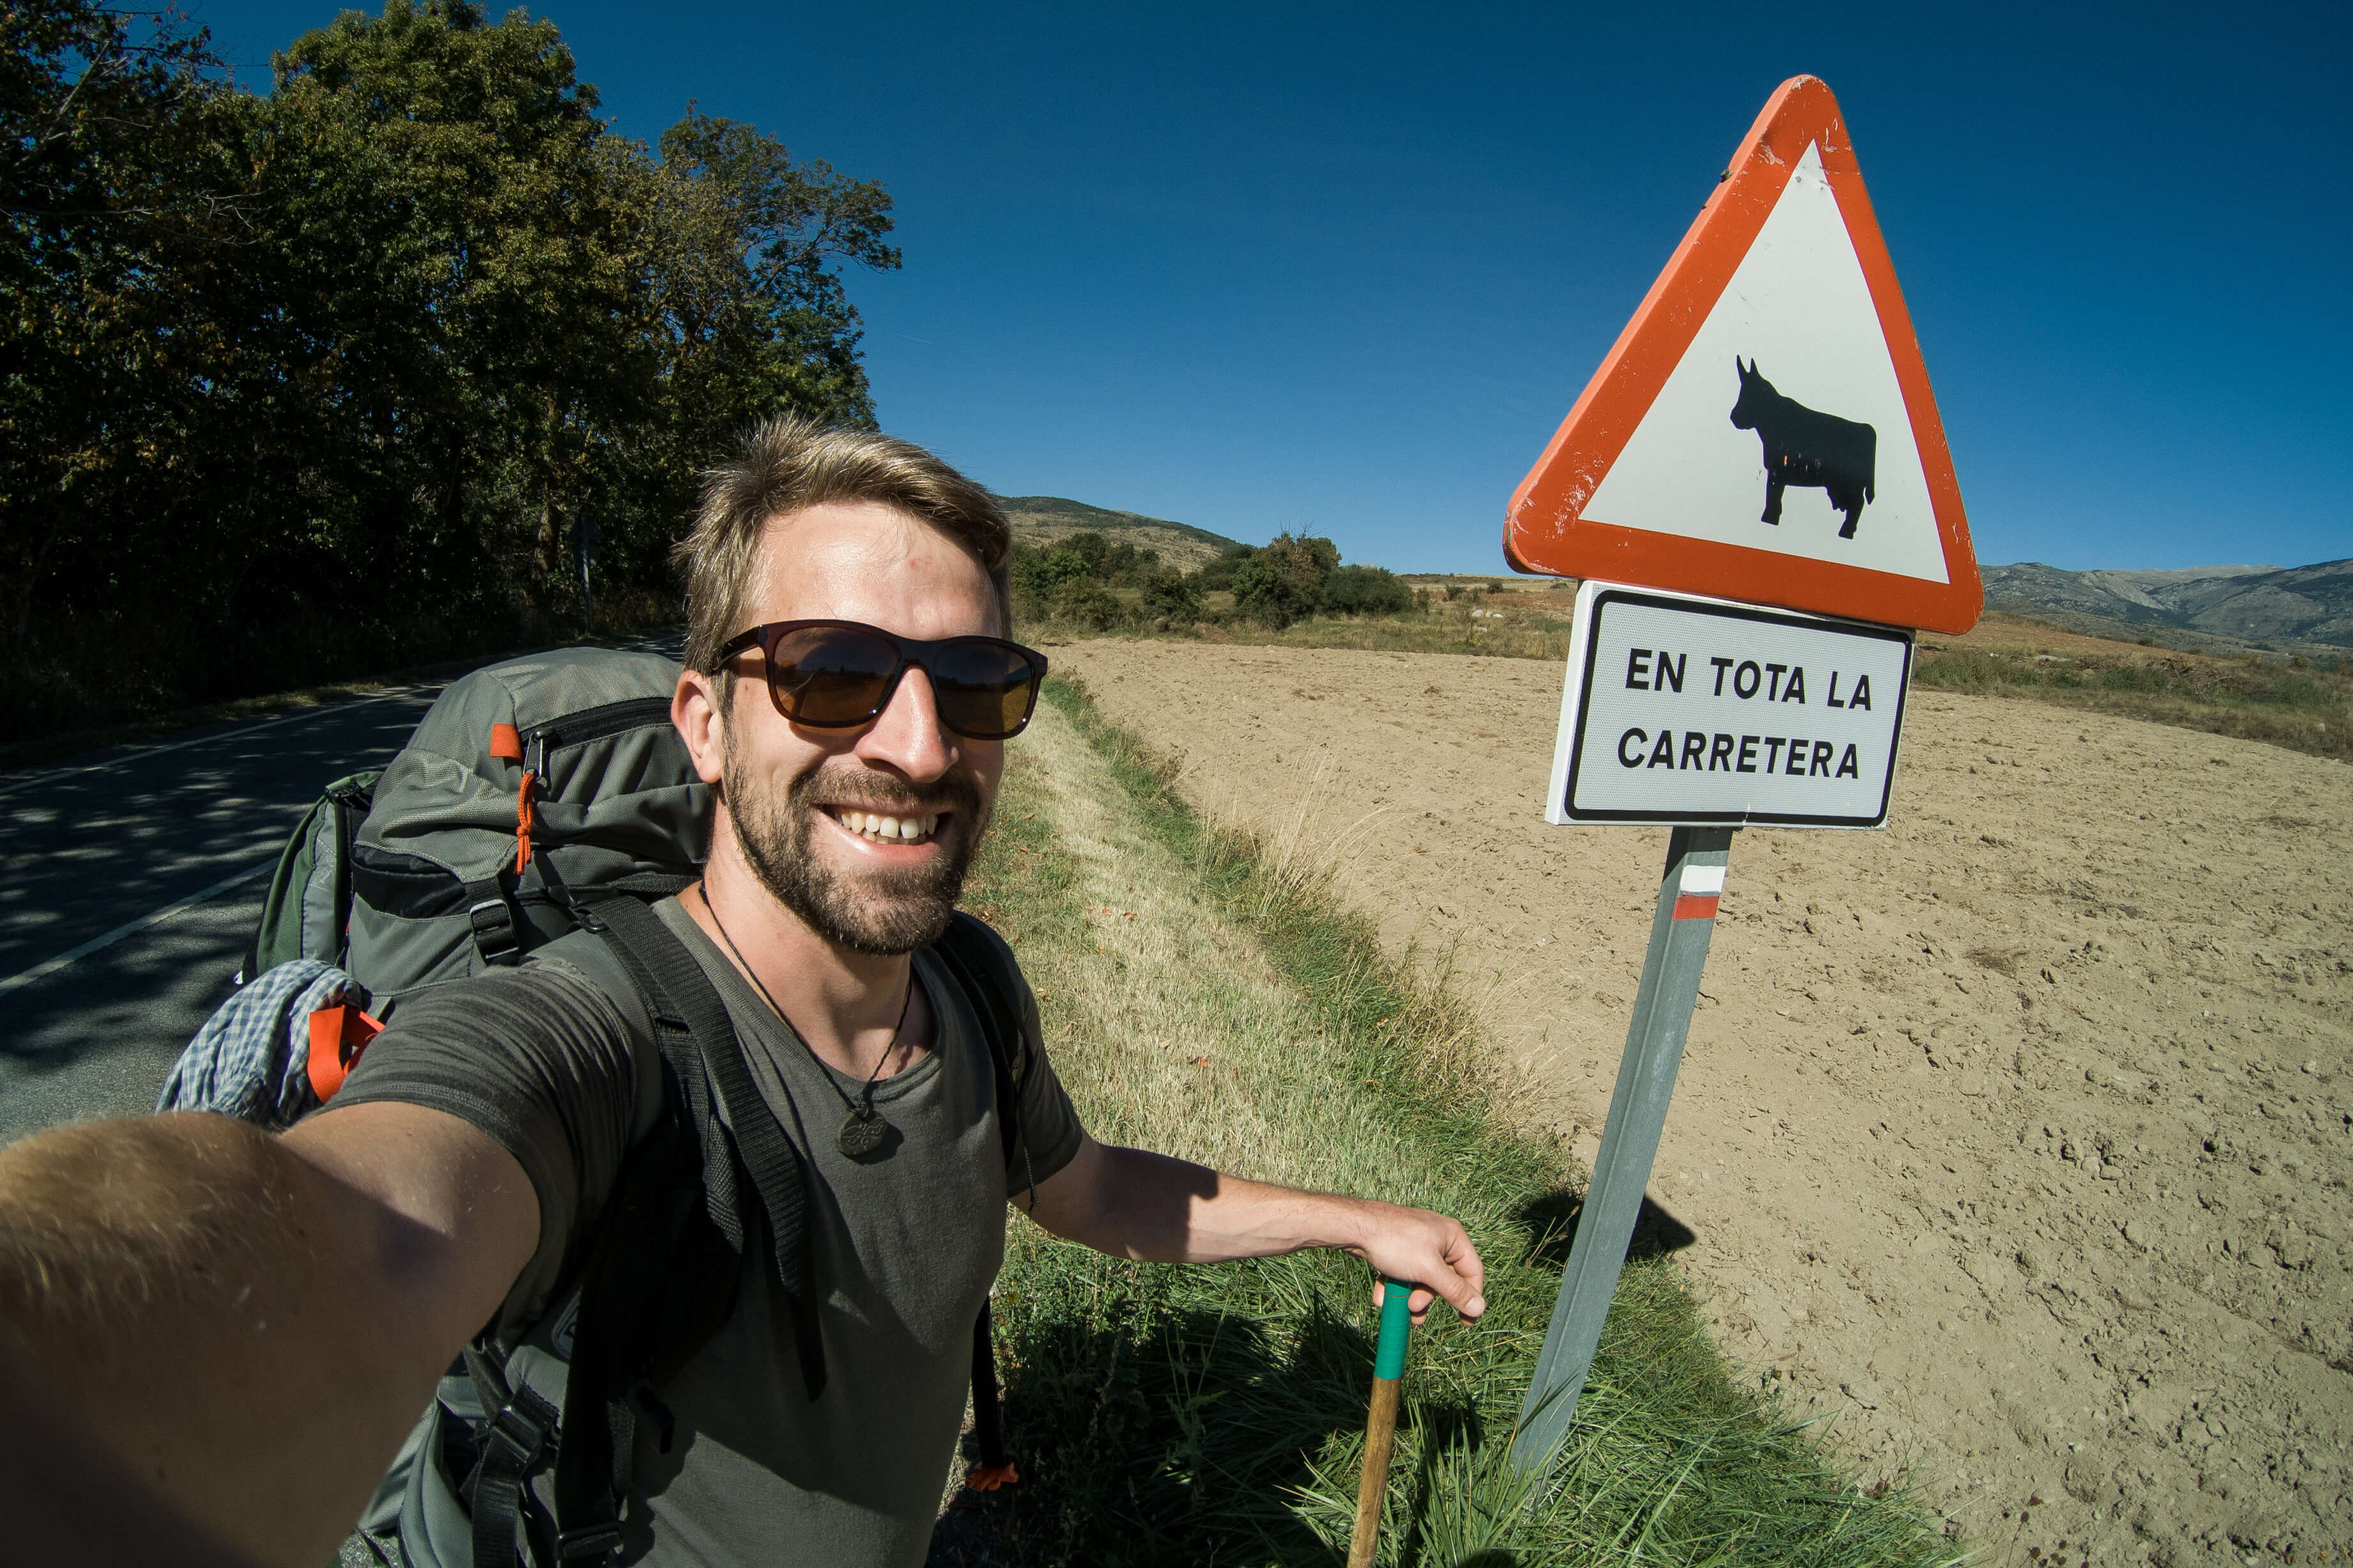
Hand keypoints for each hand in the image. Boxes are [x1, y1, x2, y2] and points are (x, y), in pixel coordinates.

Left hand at [1342, 1201, 1485, 1324]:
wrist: (1354, 1227)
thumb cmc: (1395, 1243)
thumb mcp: (1428, 1270)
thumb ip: (1454, 1291)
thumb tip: (1480, 1308)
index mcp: (1452, 1236)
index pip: (1472, 1271)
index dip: (1471, 1297)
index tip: (1466, 1322)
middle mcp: (1438, 1237)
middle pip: (1444, 1278)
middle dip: (1428, 1297)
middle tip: (1414, 1309)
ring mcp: (1416, 1242)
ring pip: (1422, 1278)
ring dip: (1410, 1296)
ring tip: (1398, 1306)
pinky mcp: (1398, 1247)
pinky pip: (1404, 1272)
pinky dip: (1395, 1286)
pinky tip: (1381, 1297)